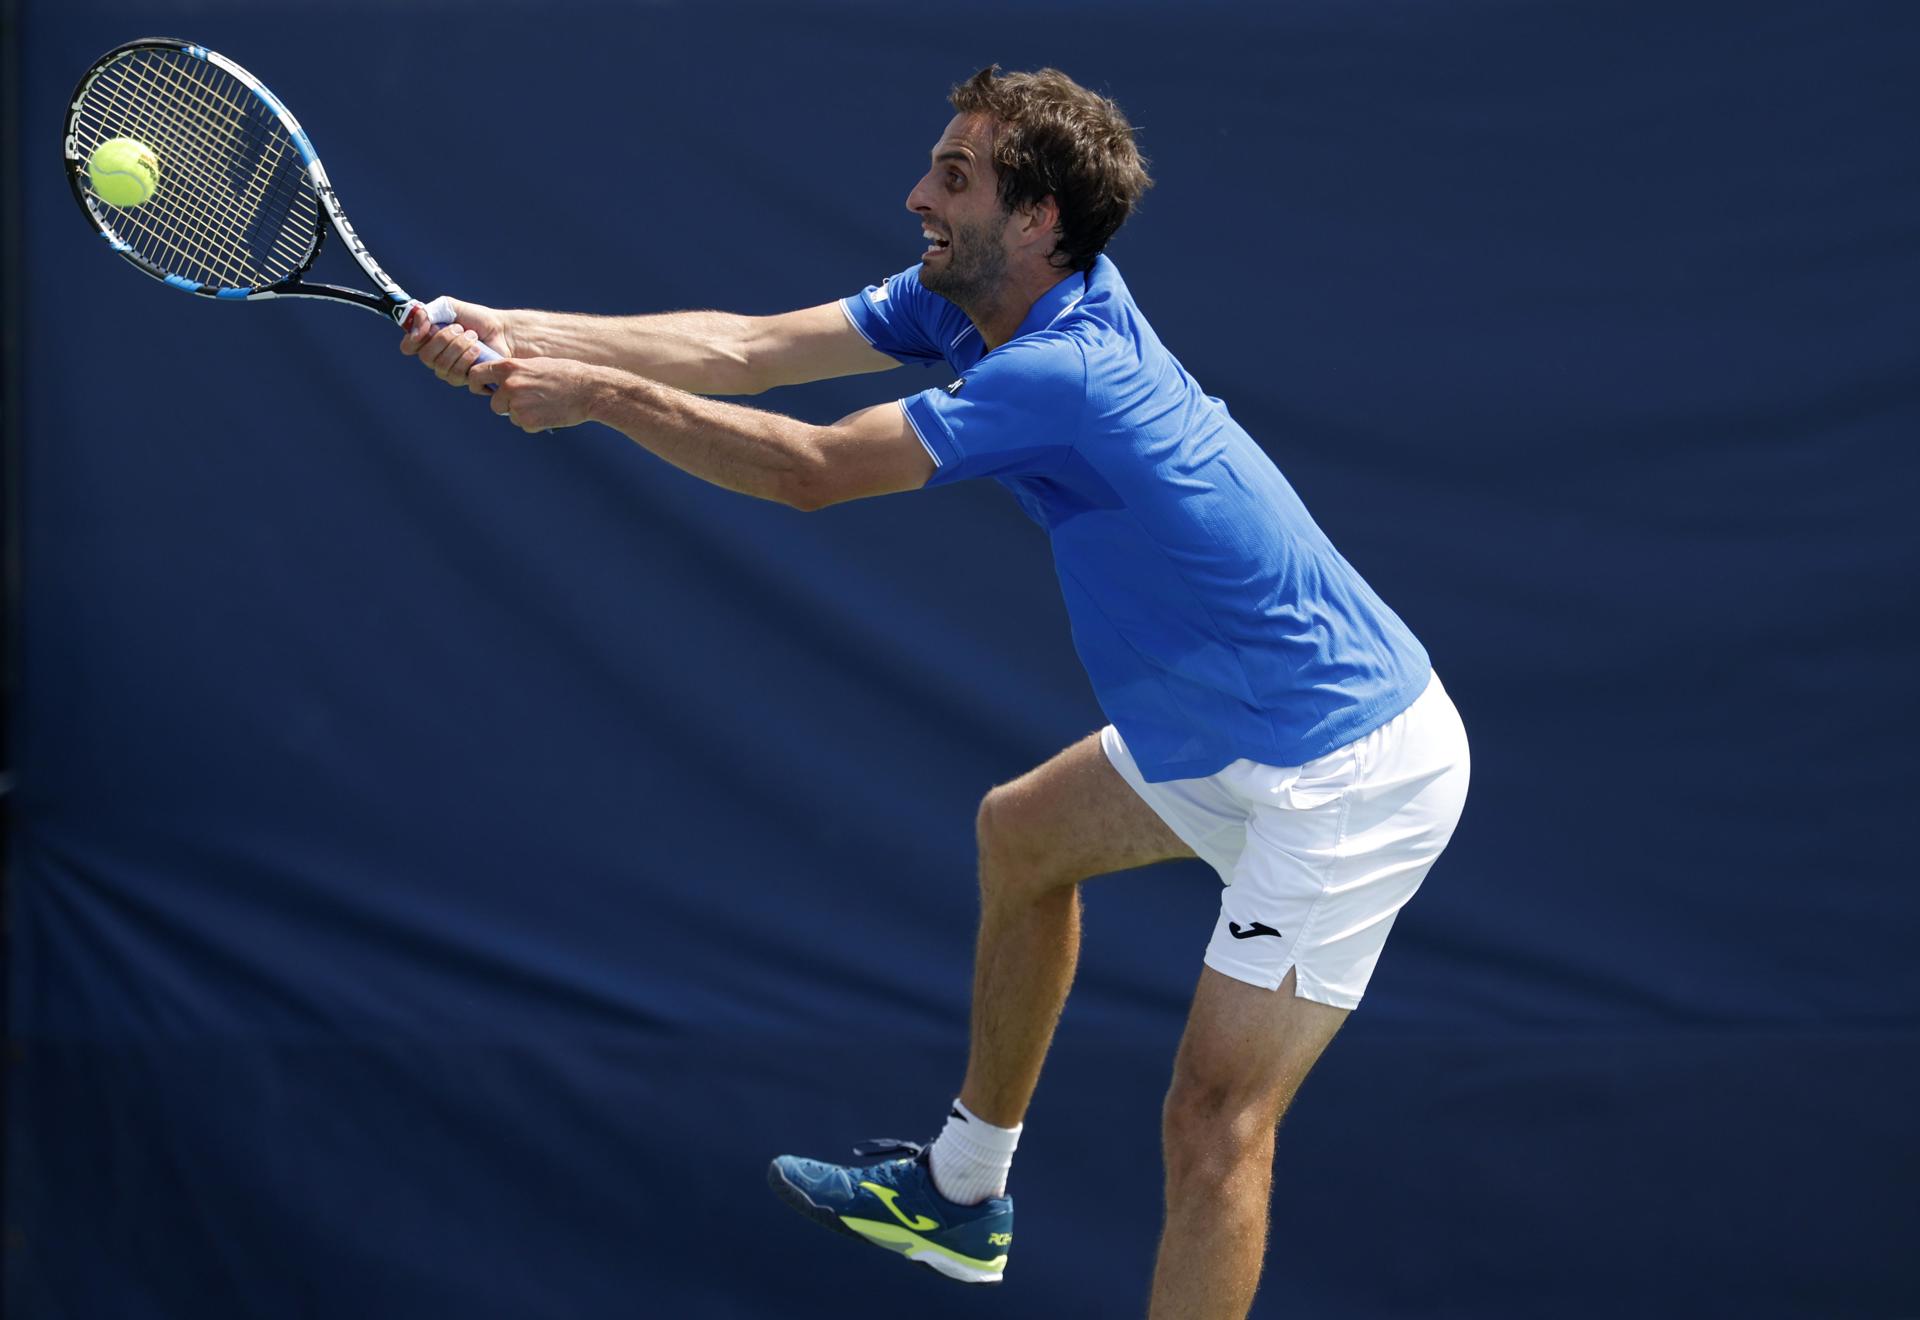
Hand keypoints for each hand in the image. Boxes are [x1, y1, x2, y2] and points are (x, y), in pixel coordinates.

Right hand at [399, 295, 514, 385]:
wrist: (502, 331)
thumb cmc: (476, 319)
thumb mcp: (449, 307)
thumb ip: (426, 313)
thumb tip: (413, 334)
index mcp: (428, 340)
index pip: (408, 347)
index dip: (413, 340)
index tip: (425, 331)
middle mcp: (436, 359)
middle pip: (426, 357)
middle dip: (444, 339)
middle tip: (461, 329)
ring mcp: (450, 372)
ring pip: (442, 366)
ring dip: (459, 347)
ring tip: (473, 337)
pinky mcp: (466, 381)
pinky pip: (458, 376)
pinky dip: (468, 358)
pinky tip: (479, 350)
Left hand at [467, 357, 609, 431]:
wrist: (588, 390)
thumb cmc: (565, 374)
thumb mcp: (535, 365)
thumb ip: (515, 373)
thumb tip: (500, 383)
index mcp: (509, 367)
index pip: (476, 374)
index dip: (477, 383)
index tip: (482, 388)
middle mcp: (509, 385)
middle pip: (494, 403)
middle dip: (506, 405)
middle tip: (527, 402)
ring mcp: (517, 405)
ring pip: (511, 415)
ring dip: (523, 414)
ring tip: (544, 405)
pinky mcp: (528, 421)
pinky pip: (524, 425)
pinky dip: (535, 423)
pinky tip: (550, 413)